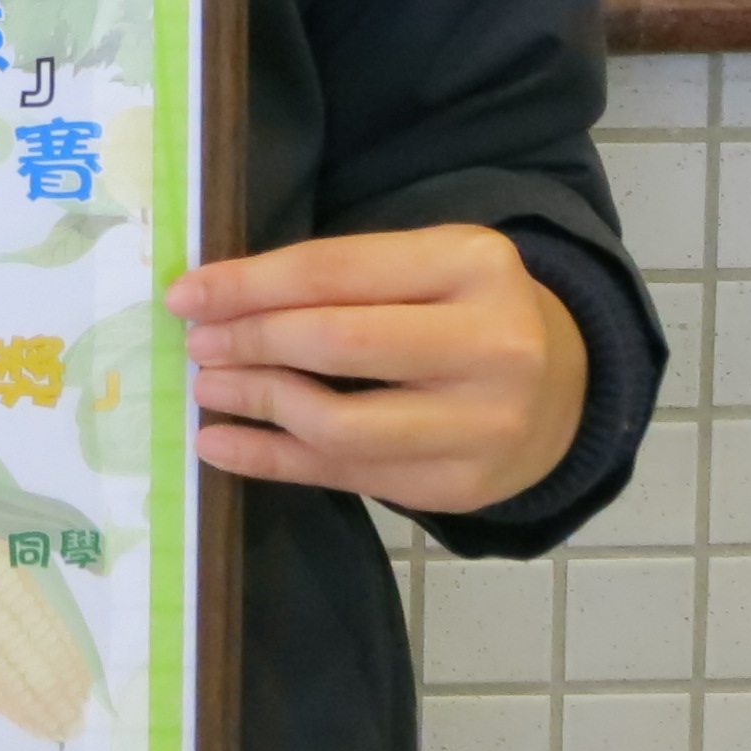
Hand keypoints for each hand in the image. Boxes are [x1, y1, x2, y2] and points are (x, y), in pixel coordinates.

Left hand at [163, 225, 586, 516]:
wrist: (564, 390)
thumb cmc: (469, 312)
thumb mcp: (426, 266)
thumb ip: (343, 277)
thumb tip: (214, 298)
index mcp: (475, 263)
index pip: (337, 271)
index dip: (250, 284)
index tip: (186, 294)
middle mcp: (492, 344)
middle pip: (339, 343)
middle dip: (251, 342)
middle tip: (197, 345)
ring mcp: (483, 424)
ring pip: (339, 422)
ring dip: (257, 403)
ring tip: (210, 389)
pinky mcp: (461, 486)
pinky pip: (345, 476)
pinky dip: (271, 461)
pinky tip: (222, 444)